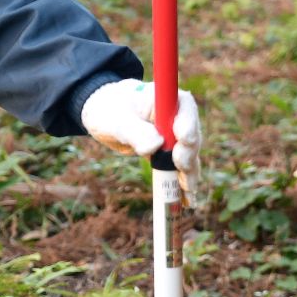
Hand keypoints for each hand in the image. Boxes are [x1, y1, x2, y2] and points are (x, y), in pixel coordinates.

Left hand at [80, 78, 202, 202]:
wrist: (105, 115)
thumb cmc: (108, 110)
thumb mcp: (115, 120)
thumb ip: (134, 130)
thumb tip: (155, 145)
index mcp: (163, 98)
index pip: (184, 105)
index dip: (187, 121)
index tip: (181, 138)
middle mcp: (174, 115)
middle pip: (191, 133)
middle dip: (188, 151)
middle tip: (180, 165)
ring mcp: (174, 134)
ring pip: (189, 153)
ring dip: (189, 172)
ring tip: (187, 191)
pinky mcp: (170, 151)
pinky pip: (181, 167)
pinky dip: (183, 182)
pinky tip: (186, 199)